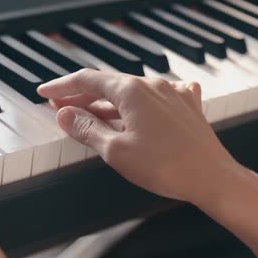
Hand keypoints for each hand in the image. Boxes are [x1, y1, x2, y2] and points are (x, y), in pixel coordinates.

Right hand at [37, 68, 234, 203]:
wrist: (213, 178)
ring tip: (88, 114)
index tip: (44, 93)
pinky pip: (153, 98)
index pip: (86, 80)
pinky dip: (134, 105)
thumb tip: (64, 114)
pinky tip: (134, 111)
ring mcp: (171, 93)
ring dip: (105, 102)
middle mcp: (152, 85)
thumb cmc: (166, 166)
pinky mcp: (185, 106)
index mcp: (131, 90)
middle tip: (60, 108)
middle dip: (80, 96)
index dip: (61, 86)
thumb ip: (86, 128)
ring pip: (129, 92)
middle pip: (107, 85)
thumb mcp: (115, 150)